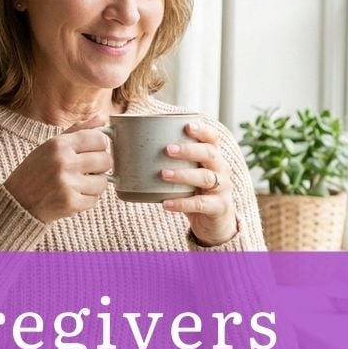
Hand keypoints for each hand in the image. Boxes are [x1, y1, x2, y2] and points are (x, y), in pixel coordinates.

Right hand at [4, 116, 111, 224]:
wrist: (17, 201)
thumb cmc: (35, 171)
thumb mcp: (51, 146)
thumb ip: (78, 130)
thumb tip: (102, 118)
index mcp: (59, 145)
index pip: (99, 138)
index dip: (100, 145)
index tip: (94, 150)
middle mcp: (64, 162)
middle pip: (106, 160)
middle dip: (100, 166)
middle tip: (86, 169)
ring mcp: (67, 184)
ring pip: (103, 182)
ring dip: (94, 184)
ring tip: (77, 184)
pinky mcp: (71, 203)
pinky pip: (95, 200)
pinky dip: (87, 199)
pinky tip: (72, 196)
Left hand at [158, 121, 237, 245]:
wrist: (213, 223)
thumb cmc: (193, 191)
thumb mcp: (186, 173)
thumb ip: (168, 162)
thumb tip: (125, 145)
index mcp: (213, 157)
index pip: (212, 139)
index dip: (202, 130)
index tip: (187, 126)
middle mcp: (221, 169)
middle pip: (210, 154)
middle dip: (189, 150)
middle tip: (167, 149)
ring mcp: (222, 189)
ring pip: (205, 177)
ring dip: (183, 174)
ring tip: (163, 174)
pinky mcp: (218, 207)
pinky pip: (200, 204)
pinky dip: (182, 203)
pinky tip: (165, 203)